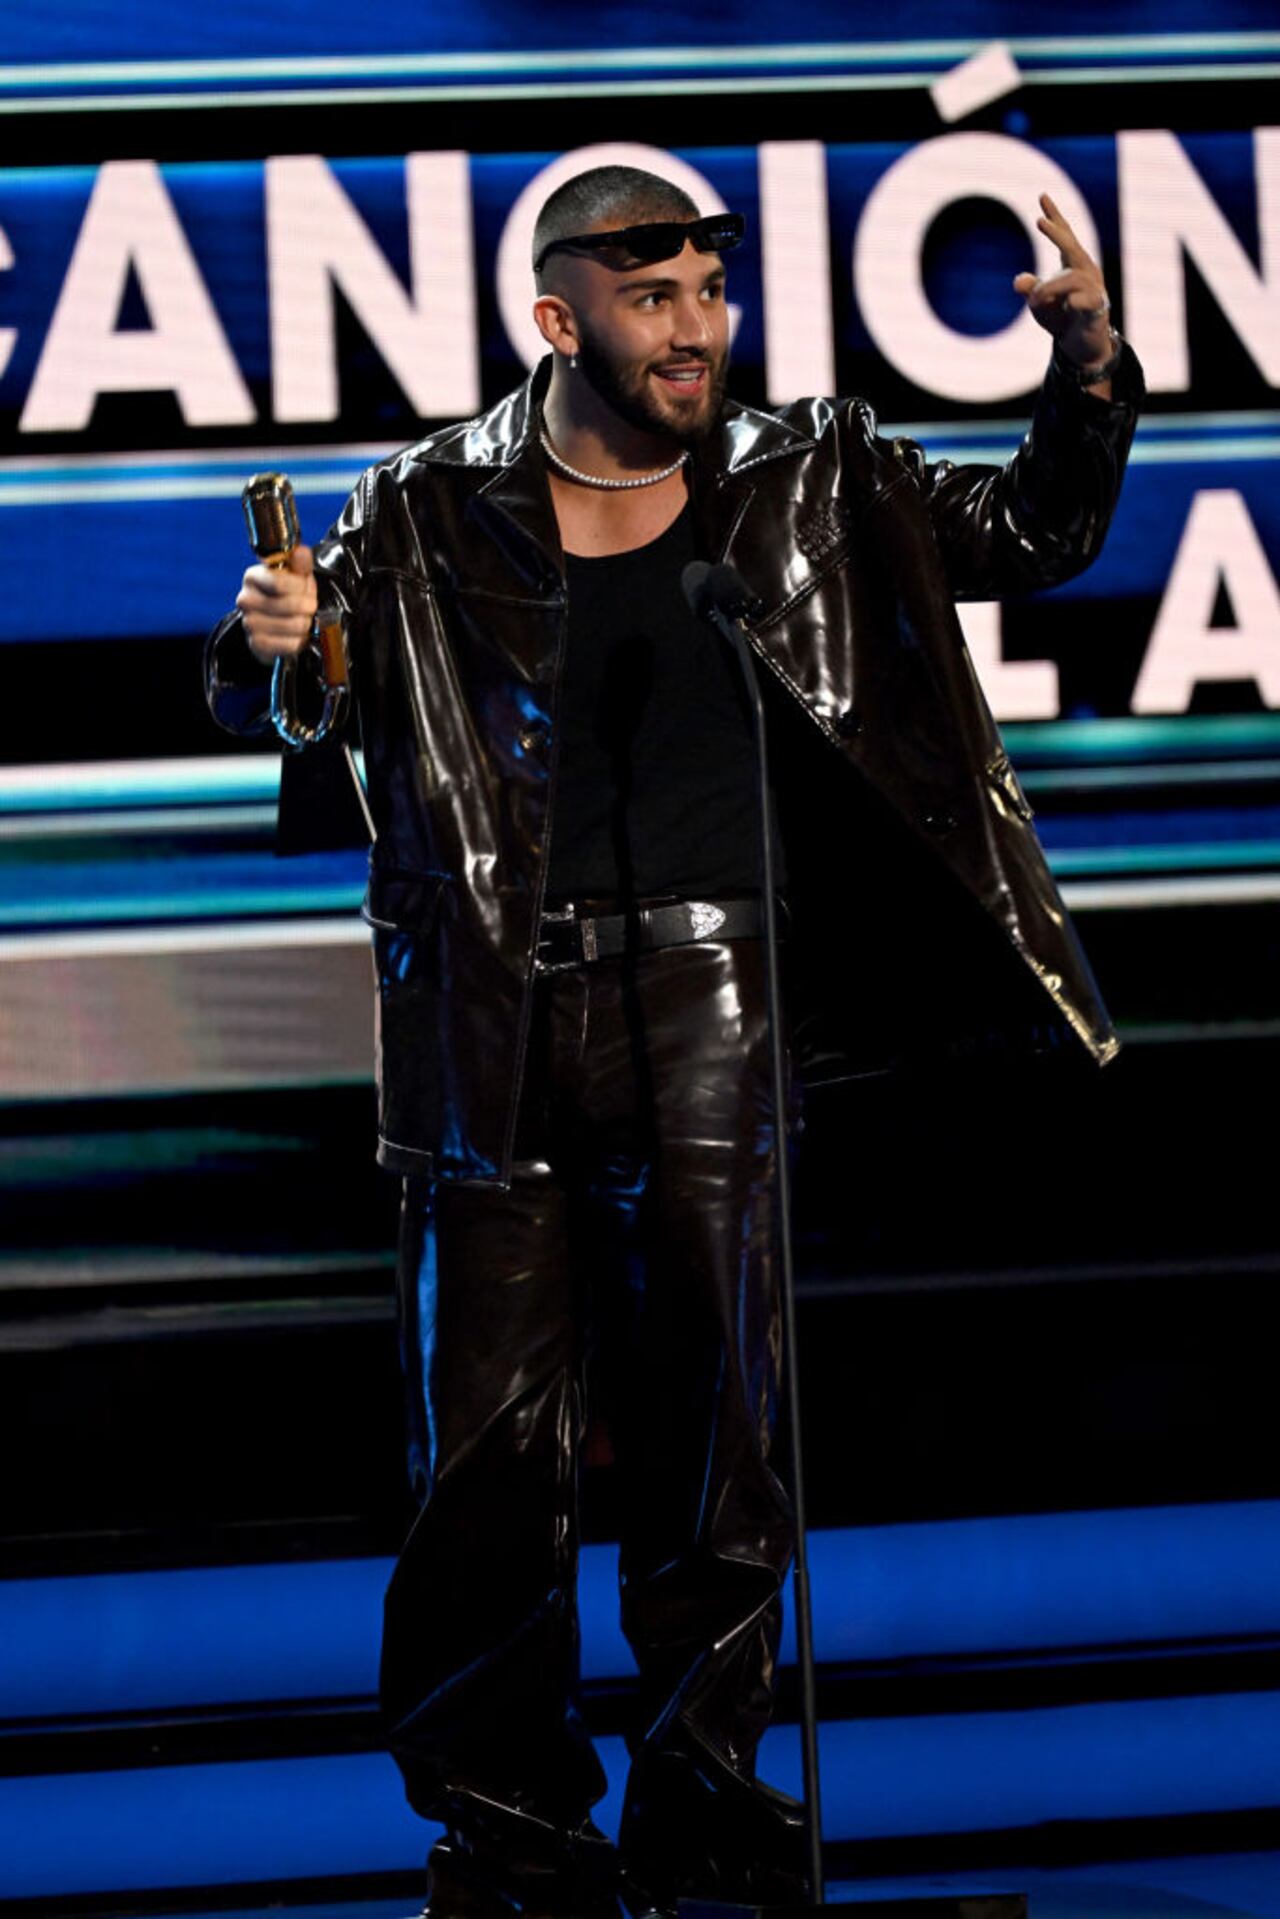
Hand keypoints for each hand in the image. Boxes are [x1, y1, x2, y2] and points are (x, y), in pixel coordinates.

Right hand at [235, 543, 316, 664]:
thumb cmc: (289, 595)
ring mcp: (249, 623)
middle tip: (308, 607)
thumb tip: (301, 552)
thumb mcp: (297, 575)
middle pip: (289, 605)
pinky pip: (289, 644)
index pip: (279, 582)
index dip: (300, 586)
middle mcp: (245, 599)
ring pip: (293, 625)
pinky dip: (299, 641)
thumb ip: (300, 563)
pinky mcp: (256, 644)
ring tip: (302, 620)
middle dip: (307, 606)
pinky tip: (296, 636)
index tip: (304, 587)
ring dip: (305, 624)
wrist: (281, 624)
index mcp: (253, 577)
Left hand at [1013, 193, 1113, 370]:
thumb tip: (1019, 281)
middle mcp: (1086, 270)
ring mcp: (1094, 288)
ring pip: (1071, 279)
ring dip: (1049, 288)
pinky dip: (1073, 303)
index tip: (1042, 196)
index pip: (1065, 235)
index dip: (1054, 216)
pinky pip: (1085, 301)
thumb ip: (1031, 289)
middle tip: (1039, 220)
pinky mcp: (1097, 308)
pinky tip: (1067, 306)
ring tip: (1035, 301)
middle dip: (1056, 233)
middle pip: (1072, 246)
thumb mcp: (1040, 302)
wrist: (1082, 344)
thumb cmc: (1061, 316)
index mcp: (1073, 263)